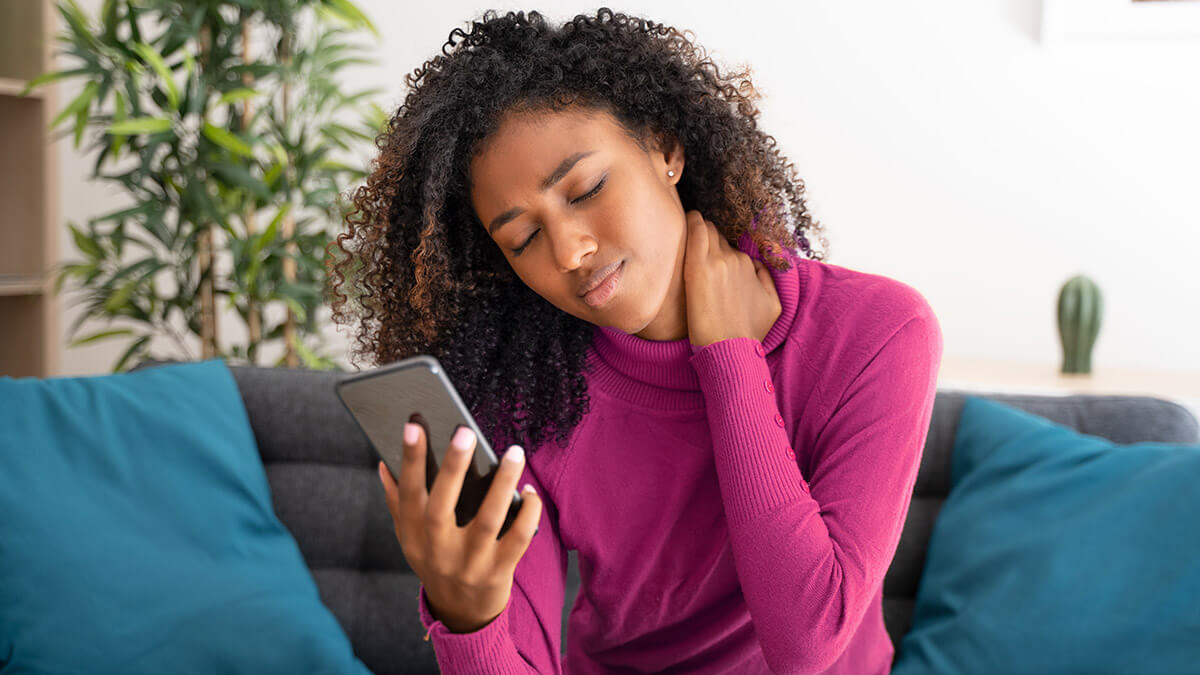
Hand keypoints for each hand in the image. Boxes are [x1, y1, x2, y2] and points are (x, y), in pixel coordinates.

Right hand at [377, 423, 541, 633]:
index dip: (409, 460)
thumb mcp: (411, 539)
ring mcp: (469, 564)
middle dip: (452, 468)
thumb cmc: (437, 562)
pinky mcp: (499, 572)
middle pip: (442, 507)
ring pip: (487, 520)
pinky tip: (529, 489)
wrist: (462, 614)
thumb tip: (384, 463)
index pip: (408, 494)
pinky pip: (517, 540)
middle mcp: (438, 551)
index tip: (413, 425)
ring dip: (502, 484)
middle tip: (464, 431)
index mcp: (414, 536)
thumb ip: (398, 503)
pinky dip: (527, 514)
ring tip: (514, 452)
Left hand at [683, 209, 781, 348]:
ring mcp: (717, 262)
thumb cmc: (748, 333)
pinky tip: (688, 217)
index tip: (708, 250)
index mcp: (749, 266)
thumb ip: (766, 280)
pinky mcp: (698, 269)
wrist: (731, 349)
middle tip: (695, 240)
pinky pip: (696, 233)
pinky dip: (692, 222)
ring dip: (698, 231)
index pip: (729, 246)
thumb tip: (756, 266)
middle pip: (717, 235)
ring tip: (687, 229)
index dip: (717, 248)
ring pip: (706, 231)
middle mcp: (735, 260)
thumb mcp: (772, 305)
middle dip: (708, 236)